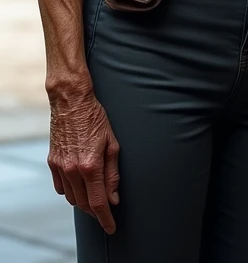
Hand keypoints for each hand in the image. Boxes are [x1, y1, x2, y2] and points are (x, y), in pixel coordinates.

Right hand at [48, 92, 119, 233]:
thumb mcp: (112, 143)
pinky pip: (60, 188)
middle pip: (84, 204)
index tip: (111, 227)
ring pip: (71, 198)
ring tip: (94, 198)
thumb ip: (113, 173)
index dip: (106, 218)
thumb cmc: (95, 118)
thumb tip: (114, 197)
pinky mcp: (52, 162)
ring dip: (83, 202)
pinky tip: (79, 186)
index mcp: (90, 166)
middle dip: (96, 211)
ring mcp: (60, 167)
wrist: (71, 101)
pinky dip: (70, 192)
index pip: (98, 203)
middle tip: (106, 211)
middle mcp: (72, 170)